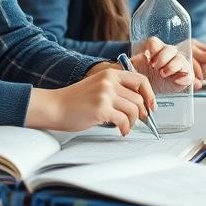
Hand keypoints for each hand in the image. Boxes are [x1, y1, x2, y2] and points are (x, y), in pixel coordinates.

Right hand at [26, 65, 155, 135]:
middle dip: (142, 112)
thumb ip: (115, 90)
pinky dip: (126, 128)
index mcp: (109, 73)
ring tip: (127, 127)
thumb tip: (138, 103)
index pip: (140, 80)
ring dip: (133, 122)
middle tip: (140, 121)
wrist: (54, 107)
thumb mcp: (97, 87)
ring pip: (134, 110)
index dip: (149, 94)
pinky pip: (124, 120)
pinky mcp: (101, 109)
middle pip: (139, 98)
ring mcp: (105, 94)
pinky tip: (121, 131)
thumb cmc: (74, 100)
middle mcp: (109, 81)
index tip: (151, 105)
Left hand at [131, 37, 197, 90]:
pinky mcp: (185, 77)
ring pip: (180, 60)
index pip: (155, 42)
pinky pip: (189, 75)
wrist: (149, 90)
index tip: (148, 56)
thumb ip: (129, 64)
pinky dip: (184, 77)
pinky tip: (176, 80)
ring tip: (163, 73)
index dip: (153, 47)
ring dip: (172, 66)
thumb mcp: (133, 69)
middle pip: (169, 49)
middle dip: (162, 57)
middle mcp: (169, 55)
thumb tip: (127, 63)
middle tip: (154, 66)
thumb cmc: (142, 77)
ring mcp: (179, 65)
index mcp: (155, 49)